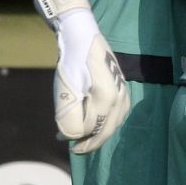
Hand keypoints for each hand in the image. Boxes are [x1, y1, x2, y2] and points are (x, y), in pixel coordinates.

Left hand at [54, 13, 130, 153]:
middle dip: (90, 142)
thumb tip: (73, 136)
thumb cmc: (72, 63)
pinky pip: (118, 115)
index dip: (77, 139)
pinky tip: (96, 122)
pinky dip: (107, 123)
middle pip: (106, 130)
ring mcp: (124, 94)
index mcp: (107, 99)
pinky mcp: (124, 90)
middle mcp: (120, 99)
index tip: (61, 140)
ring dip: (99, 133)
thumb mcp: (66, 92)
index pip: (93, 129)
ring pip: (114, 123)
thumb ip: (70, 118)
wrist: (83, 37)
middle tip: (74, 147)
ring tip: (83, 136)